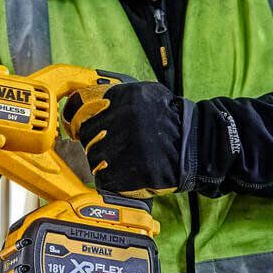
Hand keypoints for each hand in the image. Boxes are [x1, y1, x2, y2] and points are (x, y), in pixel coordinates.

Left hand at [61, 81, 195, 197]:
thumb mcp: (145, 94)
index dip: (74, 116)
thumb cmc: (170, 120)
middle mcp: (119, 119)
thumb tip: (82, 102)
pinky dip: (112, 178)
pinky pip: (104, 177)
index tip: (74, 125)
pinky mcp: (128, 172)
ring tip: (126, 158)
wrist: (197, 146)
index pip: (79, 104)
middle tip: (113, 144)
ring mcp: (123, 146)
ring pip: (93, 156)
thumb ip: (115, 95)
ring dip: (104, 160)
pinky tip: (128, 172)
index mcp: (121, 97)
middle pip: (85, 133)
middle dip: (95, 140)